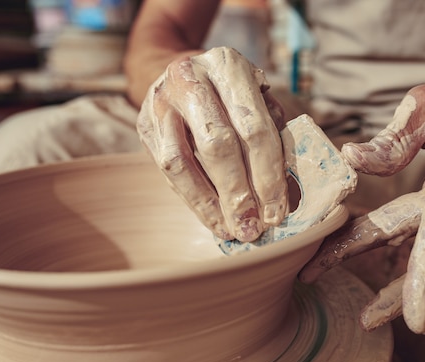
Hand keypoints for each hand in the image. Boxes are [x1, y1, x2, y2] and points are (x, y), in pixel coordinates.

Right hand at [137, 47, 287, 241]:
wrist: (179, 70)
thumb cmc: (230, 90)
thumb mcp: (256, 95)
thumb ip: (271, 129)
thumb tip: (280, 186)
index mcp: (228, 65)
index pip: (253, 127)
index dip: (268, 175)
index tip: (277, 211)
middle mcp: (189, 77)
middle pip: (217, 145)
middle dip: (238, 194)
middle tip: (253, 228)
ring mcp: (159, 101)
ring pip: (182, 163)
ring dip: (209, 204)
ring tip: (231, 231)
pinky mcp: (144, 126)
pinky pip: (167, 171)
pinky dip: (191, 199)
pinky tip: (212, 219)